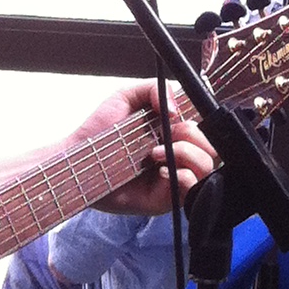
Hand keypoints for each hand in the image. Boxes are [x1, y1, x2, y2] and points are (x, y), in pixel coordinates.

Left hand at [74, 80, 216, 216]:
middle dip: (192, 137)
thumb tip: (176, 108)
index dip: (196, 123)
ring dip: (187, 155)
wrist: (77, 159)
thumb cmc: (99, 131)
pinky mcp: (164, 200)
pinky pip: (191, 190)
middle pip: (211, 148)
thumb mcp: (126, 97)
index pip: (204, 130)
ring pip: (206, 167)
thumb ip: (153, 88)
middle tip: (165, 135)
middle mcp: (176, 158)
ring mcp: (172, 180)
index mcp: (173, 136)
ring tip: (156, 153)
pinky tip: (160, 170)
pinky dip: (182, 176)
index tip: (173, 119)